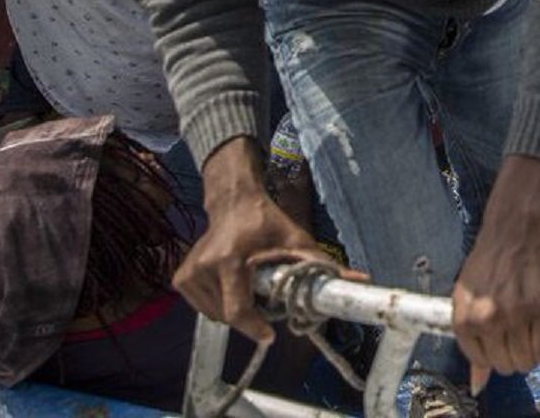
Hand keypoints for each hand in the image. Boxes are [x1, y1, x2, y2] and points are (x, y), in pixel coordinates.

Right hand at [173, 137, 320, 344]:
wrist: (233, 203)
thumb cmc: (266, 222)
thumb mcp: (296, 240)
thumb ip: (323, 264)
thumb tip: (359, 280)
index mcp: (229, 260)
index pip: (238, 309)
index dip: (254, 327)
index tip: (270, 335)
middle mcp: (202, 268)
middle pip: (229, 316)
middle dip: (251, 315)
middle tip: (267, 298)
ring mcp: (187, 274)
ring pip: (216, 316)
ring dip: (236, 310)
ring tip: (249, 287)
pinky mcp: (180, 279)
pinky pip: (205, 308)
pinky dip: (221, 304)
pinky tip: (232, 284)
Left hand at [453, 156, 539, 389]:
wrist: (516, 230)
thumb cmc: (490, 263)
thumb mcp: (469, 300)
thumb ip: (474, 343)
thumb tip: (478, 385)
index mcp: (466, 320)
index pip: (483, 362)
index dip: (497, 356)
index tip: (506, 345)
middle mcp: (489, 320)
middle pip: (508, 365)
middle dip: (517, 356)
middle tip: (524, 336)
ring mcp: (518, 314)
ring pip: (529, 361)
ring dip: (535, 354)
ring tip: (537, 335)